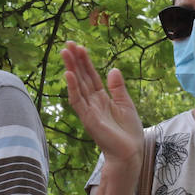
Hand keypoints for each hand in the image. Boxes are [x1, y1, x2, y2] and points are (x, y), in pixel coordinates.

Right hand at [60, 42, 142, 165]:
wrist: (130, 152)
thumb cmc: (128, 131)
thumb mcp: (126, 104)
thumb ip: (118, 87)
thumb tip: (113, 69)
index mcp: (101, 98)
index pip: (90, 76)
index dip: (85, 61)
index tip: (79, 46)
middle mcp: (92, 102)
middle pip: (81, 77)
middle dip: (75, 60)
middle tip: (67, 43)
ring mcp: (89, 110)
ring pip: (77, 86)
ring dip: (71, 69)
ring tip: (65, 52)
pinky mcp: (88, 119)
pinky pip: (78, 101)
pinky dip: (73, 88)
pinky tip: (69, 74)